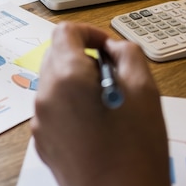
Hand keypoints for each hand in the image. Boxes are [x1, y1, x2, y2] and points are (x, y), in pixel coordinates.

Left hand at [31, 22, 170, 185]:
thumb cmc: (135, 153)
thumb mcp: (144, 91)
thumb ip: (127, 54)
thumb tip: (114, 47)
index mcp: (67, 77)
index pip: (64, 32)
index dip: (89, 32)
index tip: (106, 46)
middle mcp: (46, 96)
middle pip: (56, 56)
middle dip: (83, 57)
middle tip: (112, 76)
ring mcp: (41, 121)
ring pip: (53, 83)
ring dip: (76, 83)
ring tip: (106, 105)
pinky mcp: (42, 141)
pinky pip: (53, 109)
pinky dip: (70, 106)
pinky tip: (96, 126)